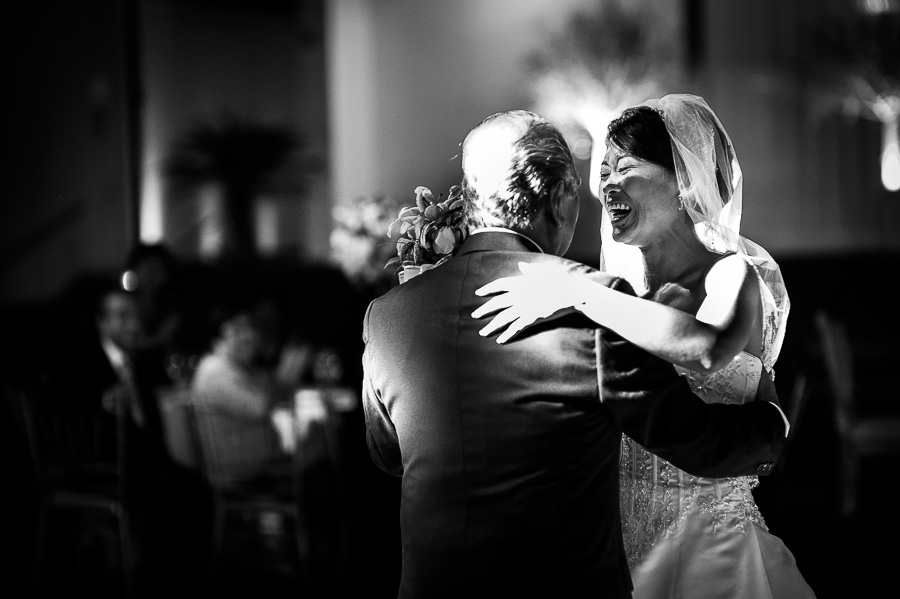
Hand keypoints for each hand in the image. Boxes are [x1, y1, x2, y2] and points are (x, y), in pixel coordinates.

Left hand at [472, 261, 594, 342]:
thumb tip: (521, 264)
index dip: (487, 289)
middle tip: (474, 315)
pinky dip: (508, 335)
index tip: (478, 293)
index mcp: (520, 282)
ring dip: (492, 326)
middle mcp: (518, 295)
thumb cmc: (559, 280)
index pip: (499, 285)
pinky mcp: (531, 318)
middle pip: (496, 303)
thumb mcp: (543, 271)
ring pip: (503, 318)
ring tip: (482, 333)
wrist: (571, 293)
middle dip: (484, 310)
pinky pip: (516, 328)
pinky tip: (500, 340)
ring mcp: (524, 307)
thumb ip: (530, 269)